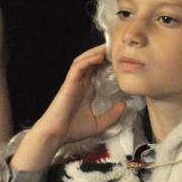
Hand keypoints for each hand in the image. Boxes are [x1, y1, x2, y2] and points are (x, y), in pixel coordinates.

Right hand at [13, 45, 125, 170]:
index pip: (98, 72)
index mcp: (87, 91)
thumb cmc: (73, 130)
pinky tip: (99, 57)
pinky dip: (88, 60)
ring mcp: (74, 82)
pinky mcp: (69, 83)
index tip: (121, 60)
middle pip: (92, 63)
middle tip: (117, 47)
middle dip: (103, 54)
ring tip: (109, 47)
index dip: (108, 64)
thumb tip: (124, 105)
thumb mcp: (99, 124)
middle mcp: (81, 84)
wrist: (56, 134)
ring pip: (84, 61)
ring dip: (96, 53)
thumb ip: (111, 115)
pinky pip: (78, 67)